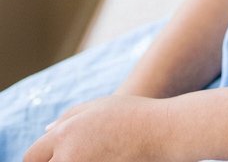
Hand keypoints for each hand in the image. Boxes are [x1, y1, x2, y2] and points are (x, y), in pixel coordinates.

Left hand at [23, 92, 174, 161]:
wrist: (162, 132)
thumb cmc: (130, 114)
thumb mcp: (96, 106)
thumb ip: (67, 117)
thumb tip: (47, 131)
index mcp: (64, 135)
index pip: (31, 157)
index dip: (37, 160)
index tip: (47, 159)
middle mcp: (69, 157)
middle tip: (73, 157)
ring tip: (90, 156)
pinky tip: (102, 160)